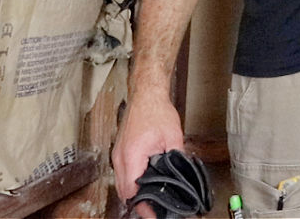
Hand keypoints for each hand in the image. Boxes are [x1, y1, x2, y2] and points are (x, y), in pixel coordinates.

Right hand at [113, 89, 185, 213]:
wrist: (146, 94)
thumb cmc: (157, 111)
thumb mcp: (173, 137)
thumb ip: (176, 159)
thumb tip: (182, 175)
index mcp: (132, 155)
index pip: (132, 190)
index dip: (142, 205)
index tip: (152, 213)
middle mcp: (120, 156)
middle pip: (123, 191)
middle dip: (137, 203)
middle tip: (153, 210)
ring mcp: (117, 153)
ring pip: (121, 184)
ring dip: (133, 193)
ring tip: (150, 199)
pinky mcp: (119, 151)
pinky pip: (122, 173)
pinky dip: (130, 182)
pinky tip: (143, 183)